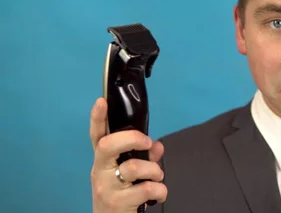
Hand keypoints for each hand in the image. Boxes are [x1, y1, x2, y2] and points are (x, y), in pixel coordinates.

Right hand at [89, 97, 167, 212]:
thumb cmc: (121, 196)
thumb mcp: (130, 176)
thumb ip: (144, 157)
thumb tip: (157, 146)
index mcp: (103, 161)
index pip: (97, 136)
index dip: (97, 118)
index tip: (101, 101)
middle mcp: (99, 172)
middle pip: (108, 146)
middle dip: (132, 139)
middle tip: (147, 143)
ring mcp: (106, 188)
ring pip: (133, 167)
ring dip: (154, 170)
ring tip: (157, 178)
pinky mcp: (117, 203)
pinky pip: (147, 189)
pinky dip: (160, 191)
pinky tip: (158, 195)